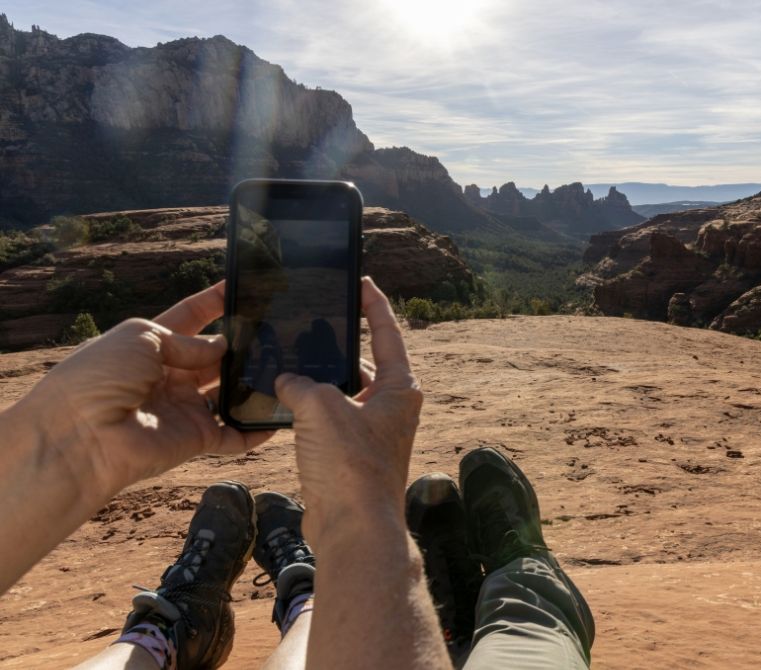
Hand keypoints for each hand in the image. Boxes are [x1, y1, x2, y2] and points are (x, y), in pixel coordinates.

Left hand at [26, 282, 270, 495]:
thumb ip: (187, 340)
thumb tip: (221, 347)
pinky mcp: (196, 438)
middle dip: (241, 344)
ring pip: (229, 393)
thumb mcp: (141, 336)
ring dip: (252, 382)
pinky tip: (280, 416)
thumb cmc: (99, 377)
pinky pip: (233, 435)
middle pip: (214, 357)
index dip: (214, 302)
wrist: (80, 436)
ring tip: (284, 365)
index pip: (190, 318)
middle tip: (275, 331)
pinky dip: (256, 429)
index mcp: (150, 345)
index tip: (242, 287)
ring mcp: (183, 408)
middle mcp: (169, 376)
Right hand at [276, 277, 422, 537]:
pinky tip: (281, 402)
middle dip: (336, 346)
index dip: (374, 305)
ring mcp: (372, 433)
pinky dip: (307, 412)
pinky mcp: (351, 456)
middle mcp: (392, 407)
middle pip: (363, 363)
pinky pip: (327, 421)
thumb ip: (302, 383)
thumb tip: (287, 381)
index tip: (362, 282)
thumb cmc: (350, 465)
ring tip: (286, 361)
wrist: (353, 527)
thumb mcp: (321, 407)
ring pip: (340, 394)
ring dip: (316, 382)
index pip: (387, 333)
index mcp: (400, 388)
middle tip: (310, 323)